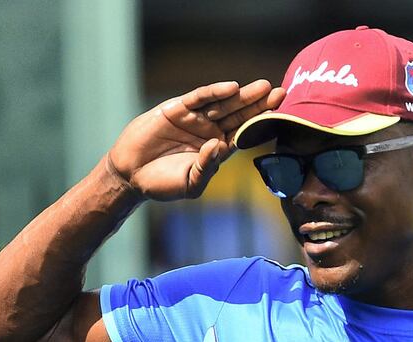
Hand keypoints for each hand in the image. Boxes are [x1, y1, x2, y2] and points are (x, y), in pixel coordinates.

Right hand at [108, 80, 284, 200]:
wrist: (131, 174)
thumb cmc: (163, 183)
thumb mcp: (190, 183)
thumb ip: (207, 168)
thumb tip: (218, 145)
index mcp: (219, 149)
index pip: (245, 134)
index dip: (262, 124)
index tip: (281, 116)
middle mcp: (211, 130)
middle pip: (240, 115)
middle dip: (259, 105)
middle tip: (281, 93)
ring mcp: (195, 118)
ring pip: (224, 104)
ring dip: (243, 96)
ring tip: (263, 87)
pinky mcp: (178, 109)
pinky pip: (199, 98)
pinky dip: (214, 92)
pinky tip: (232, 88)